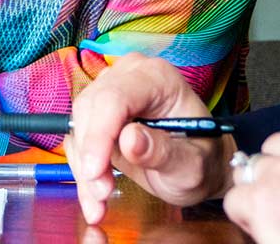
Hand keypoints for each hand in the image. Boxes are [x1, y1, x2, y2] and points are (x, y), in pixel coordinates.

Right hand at [67, 52, 231, 223]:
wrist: (198, 167)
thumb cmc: (201, 161)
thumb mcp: (191, 165)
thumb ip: (163, 152)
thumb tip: (129, 140)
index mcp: (158, 78)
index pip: (114, 97)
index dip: (99, 133)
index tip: (95, 171)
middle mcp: (129, 77)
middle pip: (90, 109)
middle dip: (90, 155)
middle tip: (102, 193)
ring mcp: (110, 91)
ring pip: (79, 126)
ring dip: (84, 167)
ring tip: (100, 201)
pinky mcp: (98, 113)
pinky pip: (78, 139)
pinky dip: (82, 169)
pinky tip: (94, 196)